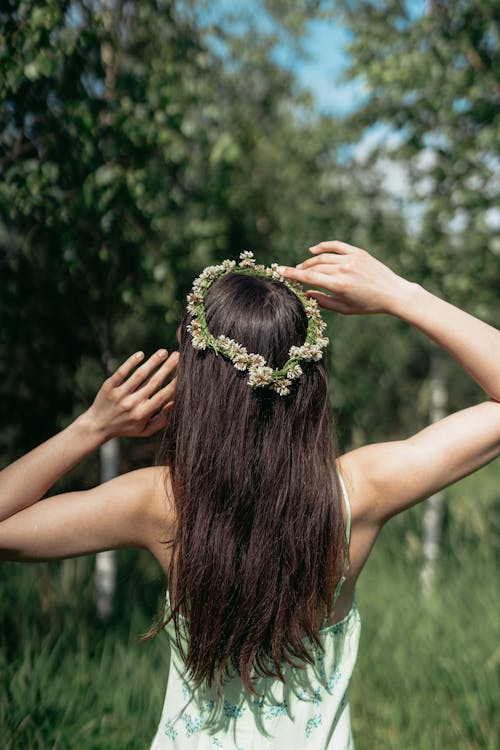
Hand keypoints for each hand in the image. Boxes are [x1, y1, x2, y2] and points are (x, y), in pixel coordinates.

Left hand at [84, 349, 177, 440]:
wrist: (97, 425)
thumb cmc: (126, 427)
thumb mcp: (145, 430)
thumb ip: (162, 420)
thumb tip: (175, 403)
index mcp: (142, 414)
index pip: (162, 396)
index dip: (174, 384)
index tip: (184, 373)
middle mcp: (132, 404)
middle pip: (153, 382)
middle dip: (167, 368)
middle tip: (178, 356)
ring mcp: (119, 394)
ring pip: (139, 375)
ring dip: (153, 362)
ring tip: (163, 352)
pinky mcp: (109, 387)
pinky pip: (122, 372)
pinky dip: (131, 362)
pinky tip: (141, 354)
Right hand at [279, 240, 408, 314]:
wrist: (393, 293)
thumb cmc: (368, 305)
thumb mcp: (344, 309)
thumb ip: (323, 301)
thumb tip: (306, 293)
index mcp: (339, 285)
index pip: (309, 277)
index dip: (292, 274)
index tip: (279, 271)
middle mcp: (344, 269)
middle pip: (314, 267)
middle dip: (300, 270)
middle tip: (291, 274)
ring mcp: (351, 259)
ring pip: (323, 257)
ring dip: (310, 261)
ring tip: (303, 267)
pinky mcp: (358, 253)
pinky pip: (336, 246)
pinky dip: (323, 247)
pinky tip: (313, 250)